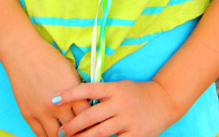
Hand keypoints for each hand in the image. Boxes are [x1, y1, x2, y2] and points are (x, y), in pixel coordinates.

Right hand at [2, 33, 91, 136]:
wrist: (24, 53)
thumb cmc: (49, 58)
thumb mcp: (71, 72)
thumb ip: (78, 91)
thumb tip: (85, 106)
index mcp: (72, 95)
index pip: (87, 117)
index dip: (91, 120)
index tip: (92, 123)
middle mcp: (58, 107)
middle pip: (73, 130)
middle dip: (79, 131)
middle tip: (81, 131)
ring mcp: (41, 113)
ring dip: (63, 136)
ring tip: (67, 134)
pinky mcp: (28, 115)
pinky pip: (39, 134)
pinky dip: (47, 136)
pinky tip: (53, 134)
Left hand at [56, 78, 179, 136]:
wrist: (165, 100)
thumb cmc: (137, 93)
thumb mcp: (120, 87)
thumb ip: (103, 94)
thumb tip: (79, 102)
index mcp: (115, 88)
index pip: (89, 89)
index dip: (70, 94)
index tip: (54, 98)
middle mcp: (120, 102)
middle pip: (91, 115)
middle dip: (73, 125)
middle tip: (61, 131)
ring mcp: (128, 119)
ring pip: (100, 132)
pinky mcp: (135, 134)